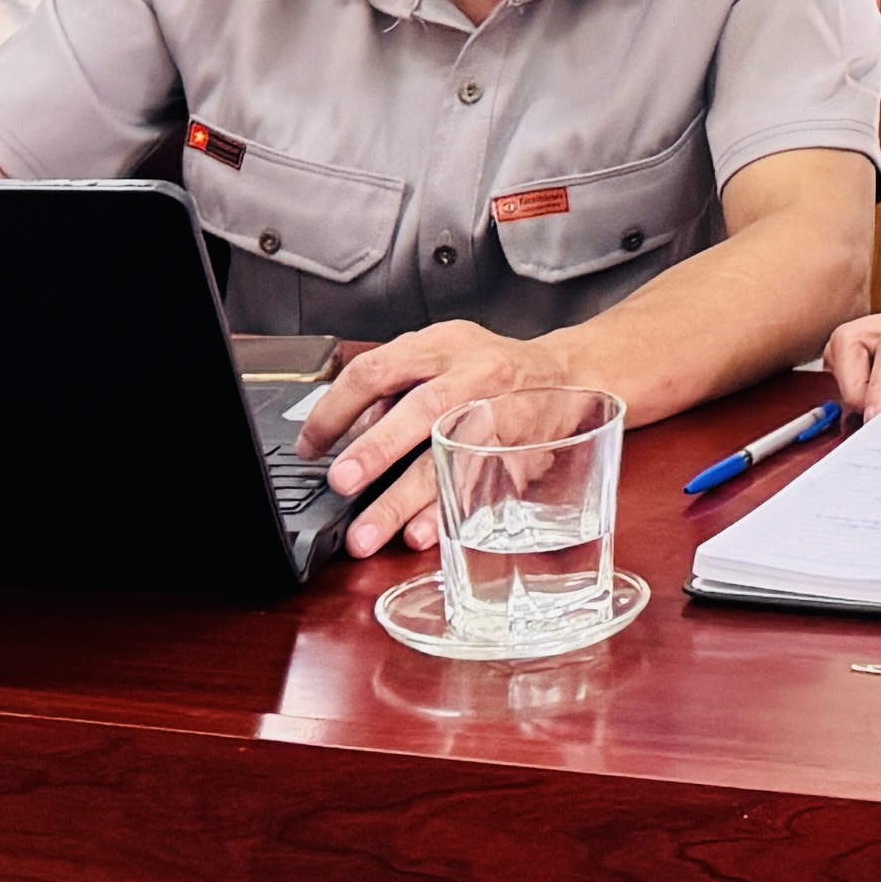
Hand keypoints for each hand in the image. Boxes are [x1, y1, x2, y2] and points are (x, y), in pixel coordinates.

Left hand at [296, 319, 561, 560]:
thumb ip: (395, 389)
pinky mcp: (521, 452)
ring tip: (368, 534)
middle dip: (378, 450)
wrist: (569, 375)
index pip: (378, 369)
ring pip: (452, 457)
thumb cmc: (491, 369)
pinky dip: (450, 514)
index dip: (338, 408)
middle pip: (421, 411)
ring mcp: (502, 415)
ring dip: (406, 500)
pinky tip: (423, 535)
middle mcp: (473, 375)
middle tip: (341, 484)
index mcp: (442, 346)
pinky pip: (483, 488)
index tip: (311, 446)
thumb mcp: (441, 356)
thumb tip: (341, 435)